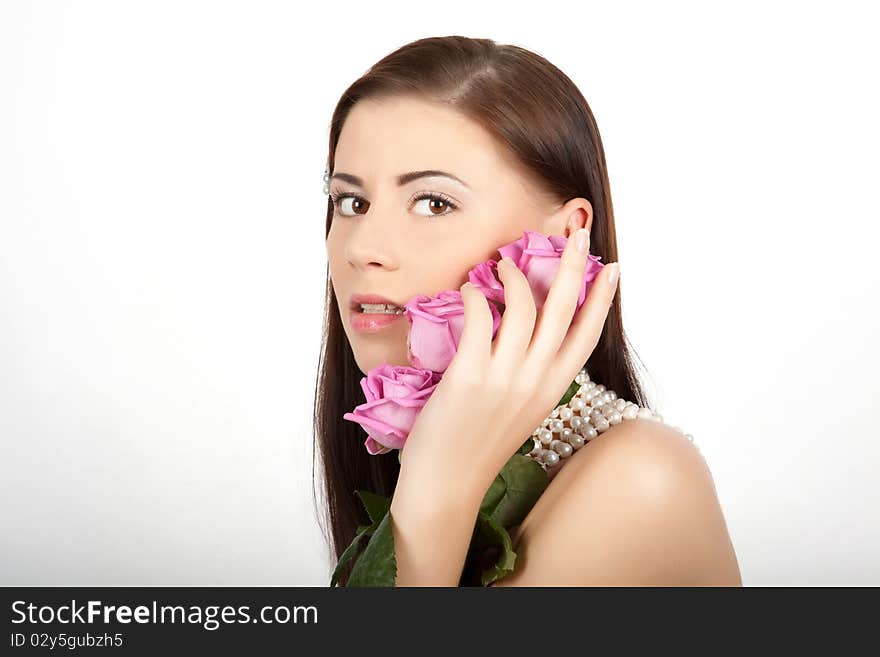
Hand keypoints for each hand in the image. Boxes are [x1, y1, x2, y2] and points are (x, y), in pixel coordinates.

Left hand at [397, 226, 620, 507]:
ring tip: (500, 265)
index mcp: (552, 390)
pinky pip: (480, 317)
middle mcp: (536, 381)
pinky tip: (471, 289)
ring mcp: (506, 378)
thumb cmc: (478, 448)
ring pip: (523, 306)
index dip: (602, 299)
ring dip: (513, 275)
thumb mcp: (520, 413)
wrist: (447, 486)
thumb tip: (528, 337)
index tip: (612, 268)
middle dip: (573, 265)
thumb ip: (531, 377)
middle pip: (564, 310)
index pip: (587, 335)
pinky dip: (477, 294)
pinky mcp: (470, 376)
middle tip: (576, 231)